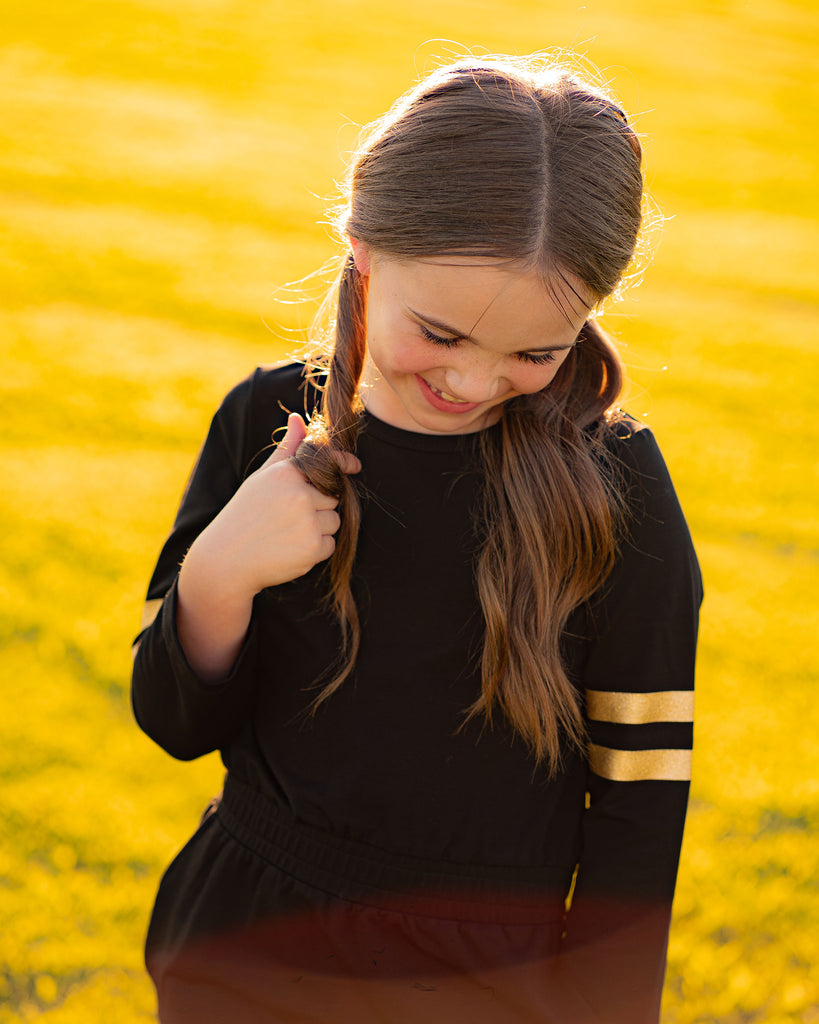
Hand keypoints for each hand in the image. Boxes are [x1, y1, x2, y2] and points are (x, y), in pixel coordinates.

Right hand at [175, 413, 359, 679]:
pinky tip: (291, 549)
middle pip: (334, 496)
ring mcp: (308, 522)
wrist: (227, 558)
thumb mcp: (263, 477)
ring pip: (334, 521)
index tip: (354, 467)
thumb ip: (287, 448)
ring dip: (319, 528)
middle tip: (290, 517)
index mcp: (287, 473)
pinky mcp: (313, 547)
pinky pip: (330, 545)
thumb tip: (298, 417)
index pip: (328, 462)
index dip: (344, 463)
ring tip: (289, 533)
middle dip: (320, 506)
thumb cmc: (245, 513)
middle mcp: (300, 495)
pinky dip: (316, 549)